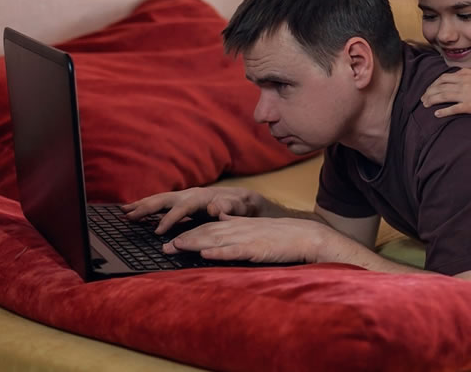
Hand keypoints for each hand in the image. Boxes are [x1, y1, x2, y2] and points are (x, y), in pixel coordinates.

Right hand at [121, 187, 258, 233]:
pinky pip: (160, 202)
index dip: (170, 219)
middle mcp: (189, 194)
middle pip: (164, 200)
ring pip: (159, 199)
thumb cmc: (240, 205)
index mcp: (201, 198)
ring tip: (123, 212)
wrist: (242, 198)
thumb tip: (214, 208)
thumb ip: (228, 208)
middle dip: (146, 208)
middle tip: (129, 217)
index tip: (157, 231)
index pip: (182, 208)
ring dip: (141, 205)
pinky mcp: (180, 201)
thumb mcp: (239, 207)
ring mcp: (183, 196)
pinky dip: (145, 205)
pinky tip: (133, 211)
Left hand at [162, 214, 325, 263]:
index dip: (189, 233)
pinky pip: (235, 251)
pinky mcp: (257, 248)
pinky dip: (219, 252)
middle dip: (184, 239)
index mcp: (240, 224)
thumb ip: (237, 222)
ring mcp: (248, 238)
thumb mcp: (257, 226)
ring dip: (194, 244)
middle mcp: (240, 229)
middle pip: (207, 232)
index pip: (209, 227)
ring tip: (176, 248)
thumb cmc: (284, 235)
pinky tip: (206, 255)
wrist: (307, 236)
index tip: (171, 241)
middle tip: (164, 248)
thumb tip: (220, 216)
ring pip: (216, 239)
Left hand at [421, 69, 470, 119]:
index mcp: (466, 74)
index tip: (428, 90)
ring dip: (431, 100)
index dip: (433, 84)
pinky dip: (443, 111)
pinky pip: (452, 108)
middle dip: (429, 92)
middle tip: (422, 99)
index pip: (443, 77)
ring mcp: (466, 94)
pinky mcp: (470, 106)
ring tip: (425, 105)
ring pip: (443, 96)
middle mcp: (464, 82)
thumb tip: (455, 75)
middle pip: (440, 86)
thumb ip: (467, 75)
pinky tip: (436, 114)